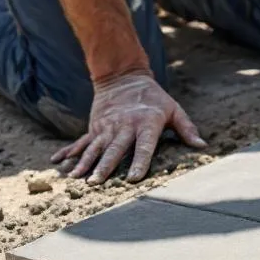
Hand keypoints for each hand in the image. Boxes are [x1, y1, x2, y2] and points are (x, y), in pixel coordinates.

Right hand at [51, 71, 205, 183]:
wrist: (123, 77)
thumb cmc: (154, 98)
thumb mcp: (173, 109)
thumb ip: (187, 128)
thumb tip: (202, 145)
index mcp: (145, 123)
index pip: (143, 146)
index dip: (140, 162)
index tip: (134, 178)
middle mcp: (124, 126)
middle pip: (114, 149)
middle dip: (105, 167)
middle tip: (96, 182)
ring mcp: (106, 127)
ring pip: (95, 147)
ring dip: (85, 163)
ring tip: (76, 178)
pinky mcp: (94, 127)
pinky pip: (81, 142)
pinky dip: (69, 152)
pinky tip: (57, 163)